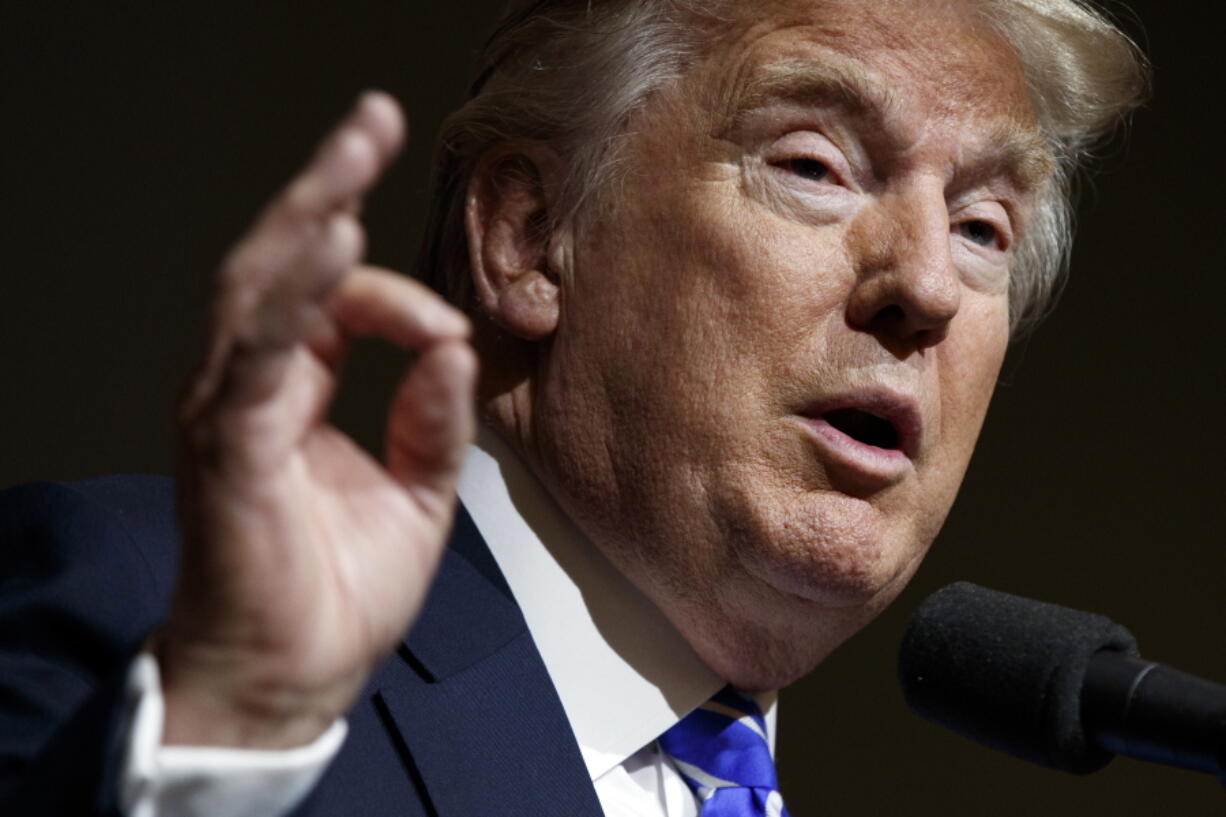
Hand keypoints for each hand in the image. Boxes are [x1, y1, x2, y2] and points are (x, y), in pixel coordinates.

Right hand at [155, 92, 475, 748]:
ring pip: (258, 289)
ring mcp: (234, 411)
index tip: (448, 327)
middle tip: (371, 120)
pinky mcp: (229, 446)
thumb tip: (455, 345)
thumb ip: (434, 417)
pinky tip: (325, 243)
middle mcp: (255, 387)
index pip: (334, 304)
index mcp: (296, 392)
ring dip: (306, 216)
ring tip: (351, 152)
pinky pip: (254, 355)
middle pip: (283, 266)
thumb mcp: (420, 492)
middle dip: (329, 188)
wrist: (295, 679)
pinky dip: (288, 298)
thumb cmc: (340, 592)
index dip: (392, 293)